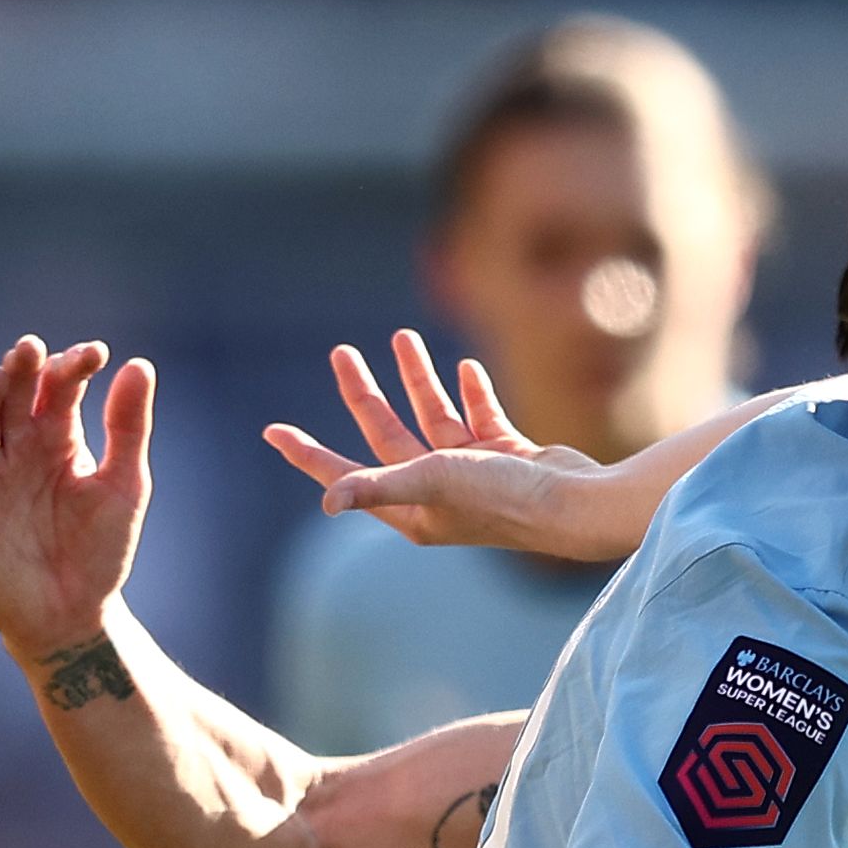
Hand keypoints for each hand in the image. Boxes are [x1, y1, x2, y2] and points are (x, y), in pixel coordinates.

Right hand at [0, 336, 155, 660]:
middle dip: (19, 370)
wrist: (75, 615)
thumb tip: (140, 365)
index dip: (71, 367)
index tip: (98, 353)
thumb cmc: (99, 550)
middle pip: (11, 397)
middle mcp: (19, 451)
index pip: (58, 389)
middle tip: (32, 347)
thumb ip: (128, 428)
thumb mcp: (123, 484)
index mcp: (57, 439)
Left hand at [263, 329, 600, 553]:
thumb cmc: (501, 499)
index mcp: (411, 510)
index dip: (308, 454)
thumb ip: (377, 486)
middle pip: (387, 434)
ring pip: (434, 416)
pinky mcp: (508, 457)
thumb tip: (326, 502)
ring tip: (402, 336)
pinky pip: (481, 417)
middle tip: (342, 353)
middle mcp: (437, 493)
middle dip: (363, 394)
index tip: (272, 432)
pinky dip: (472, 392)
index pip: (347, 476)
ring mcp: (474, 474)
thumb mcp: (430, 484)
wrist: (575, 504)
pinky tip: (466, 367)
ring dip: (418, 378)